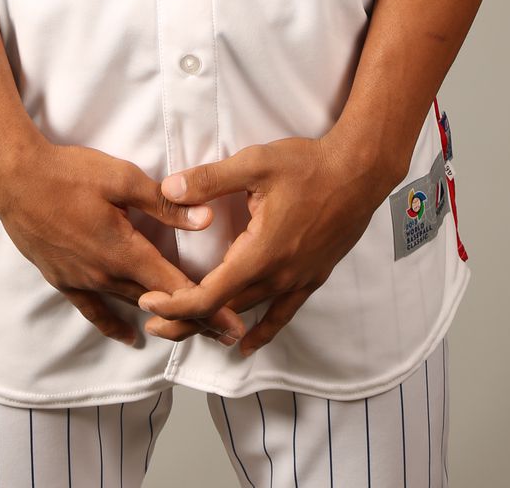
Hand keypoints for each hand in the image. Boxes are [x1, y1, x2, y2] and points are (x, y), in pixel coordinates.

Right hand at [0, 134, 247, 348]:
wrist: (15, 179)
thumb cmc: (70, 172)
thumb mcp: (121, 179)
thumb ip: (164, 204)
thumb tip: (205, 220)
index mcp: (123, 250)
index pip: (175, 286)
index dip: (208, 306)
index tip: (234, 326)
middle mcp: (105, 275)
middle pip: (158, 303)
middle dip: (194, 317)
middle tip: (225, 333)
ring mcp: (82, 281)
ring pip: (130, 305)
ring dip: (162, 319)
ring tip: (190, 331)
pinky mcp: (63, 280)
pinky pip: (94, 311)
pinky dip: (114, 324)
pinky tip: (129, 335)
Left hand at [136, 132, 399, 354]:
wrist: (360, 171)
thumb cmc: (308, 165)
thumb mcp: (254, 163)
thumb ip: (210, 180)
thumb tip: (168, 188)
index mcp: (260, 253)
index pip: (210, 295)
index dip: (176, 305)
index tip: (148, 304)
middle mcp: (278, 276)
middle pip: (225, 312)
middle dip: (187, 319)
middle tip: (153, 323)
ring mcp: (298, 281)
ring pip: (250, 314)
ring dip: (217, 323)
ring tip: (187, 328)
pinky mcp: (312, 277)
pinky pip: (282, 314)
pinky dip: (261, 331)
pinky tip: (245, 345)